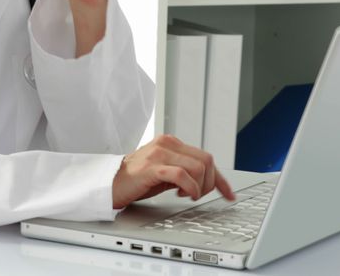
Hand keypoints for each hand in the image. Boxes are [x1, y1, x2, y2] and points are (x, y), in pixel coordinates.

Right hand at [111, 135, 235, 209]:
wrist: (110, 183)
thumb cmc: (137, 180)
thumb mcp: (165, 172)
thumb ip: (184, 171)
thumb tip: (207, 181)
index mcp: (171, 142)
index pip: (205, 157)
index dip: (220, 178)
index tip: (229, 194)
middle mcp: (167, 143)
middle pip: (207, 160)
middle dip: (208, 183)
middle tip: (196, 195)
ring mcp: (160, 153)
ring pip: (198, 167)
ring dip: (198, 187)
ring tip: (186, 195)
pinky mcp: (153, 166)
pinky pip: (182, 175)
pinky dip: (189, 188)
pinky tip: (182, 195)